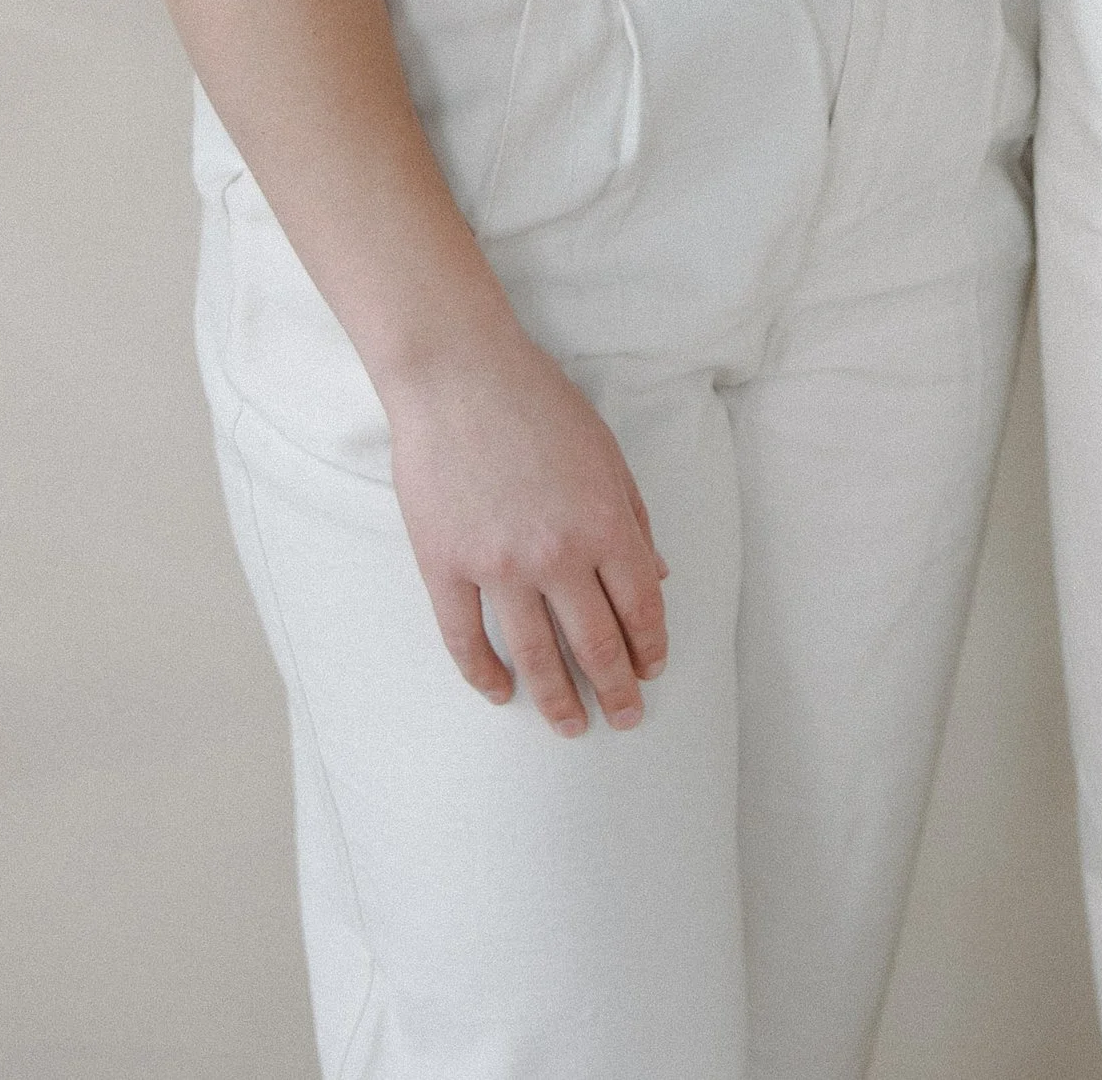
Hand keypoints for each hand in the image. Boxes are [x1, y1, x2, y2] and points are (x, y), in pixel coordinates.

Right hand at [385, 326, 668, 734]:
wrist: (459, 374)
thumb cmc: (539, 403)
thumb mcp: (606, 453)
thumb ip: (633, 520)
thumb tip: (655, 579)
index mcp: (604, 523)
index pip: (639, 608)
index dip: (650, 648)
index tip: (652, 671)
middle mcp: (557, 554)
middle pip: (594, 644)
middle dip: (616, 689)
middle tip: (626, 718)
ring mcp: (498, 565)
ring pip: (535, 656)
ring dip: (558, 699)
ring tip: (571, 727)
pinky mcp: (445, 566)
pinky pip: (467, 639)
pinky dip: (485, 676)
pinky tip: (502, 693)